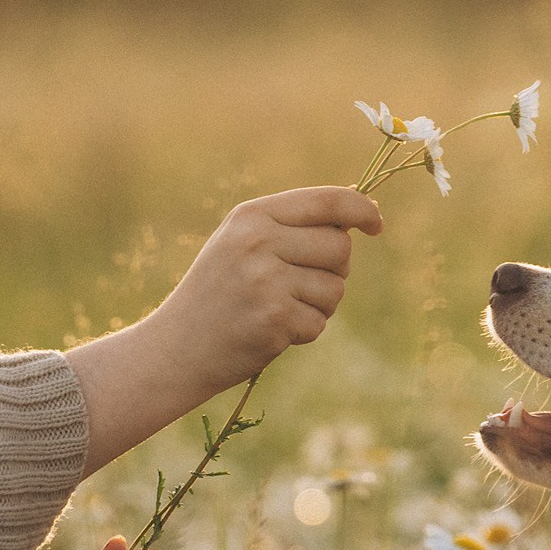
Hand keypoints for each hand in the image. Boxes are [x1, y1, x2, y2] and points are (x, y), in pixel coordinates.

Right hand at [153, 185, 384, 385]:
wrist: (174, 349)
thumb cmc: (218, 291)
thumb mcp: (242, 241)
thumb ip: (292, 223)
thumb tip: (357, 211)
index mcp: (252, 216)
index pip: (327, 200)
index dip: (361, 209)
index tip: (376, 223)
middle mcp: (259, 242)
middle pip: (339, 245)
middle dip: (334, 267)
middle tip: (301, 282)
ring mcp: (266, 282)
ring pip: (336, 287)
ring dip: (320, 304)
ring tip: (280, 308)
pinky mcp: (274, 320)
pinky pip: (320, 322)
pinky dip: (305, 331)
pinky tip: (272, 331)